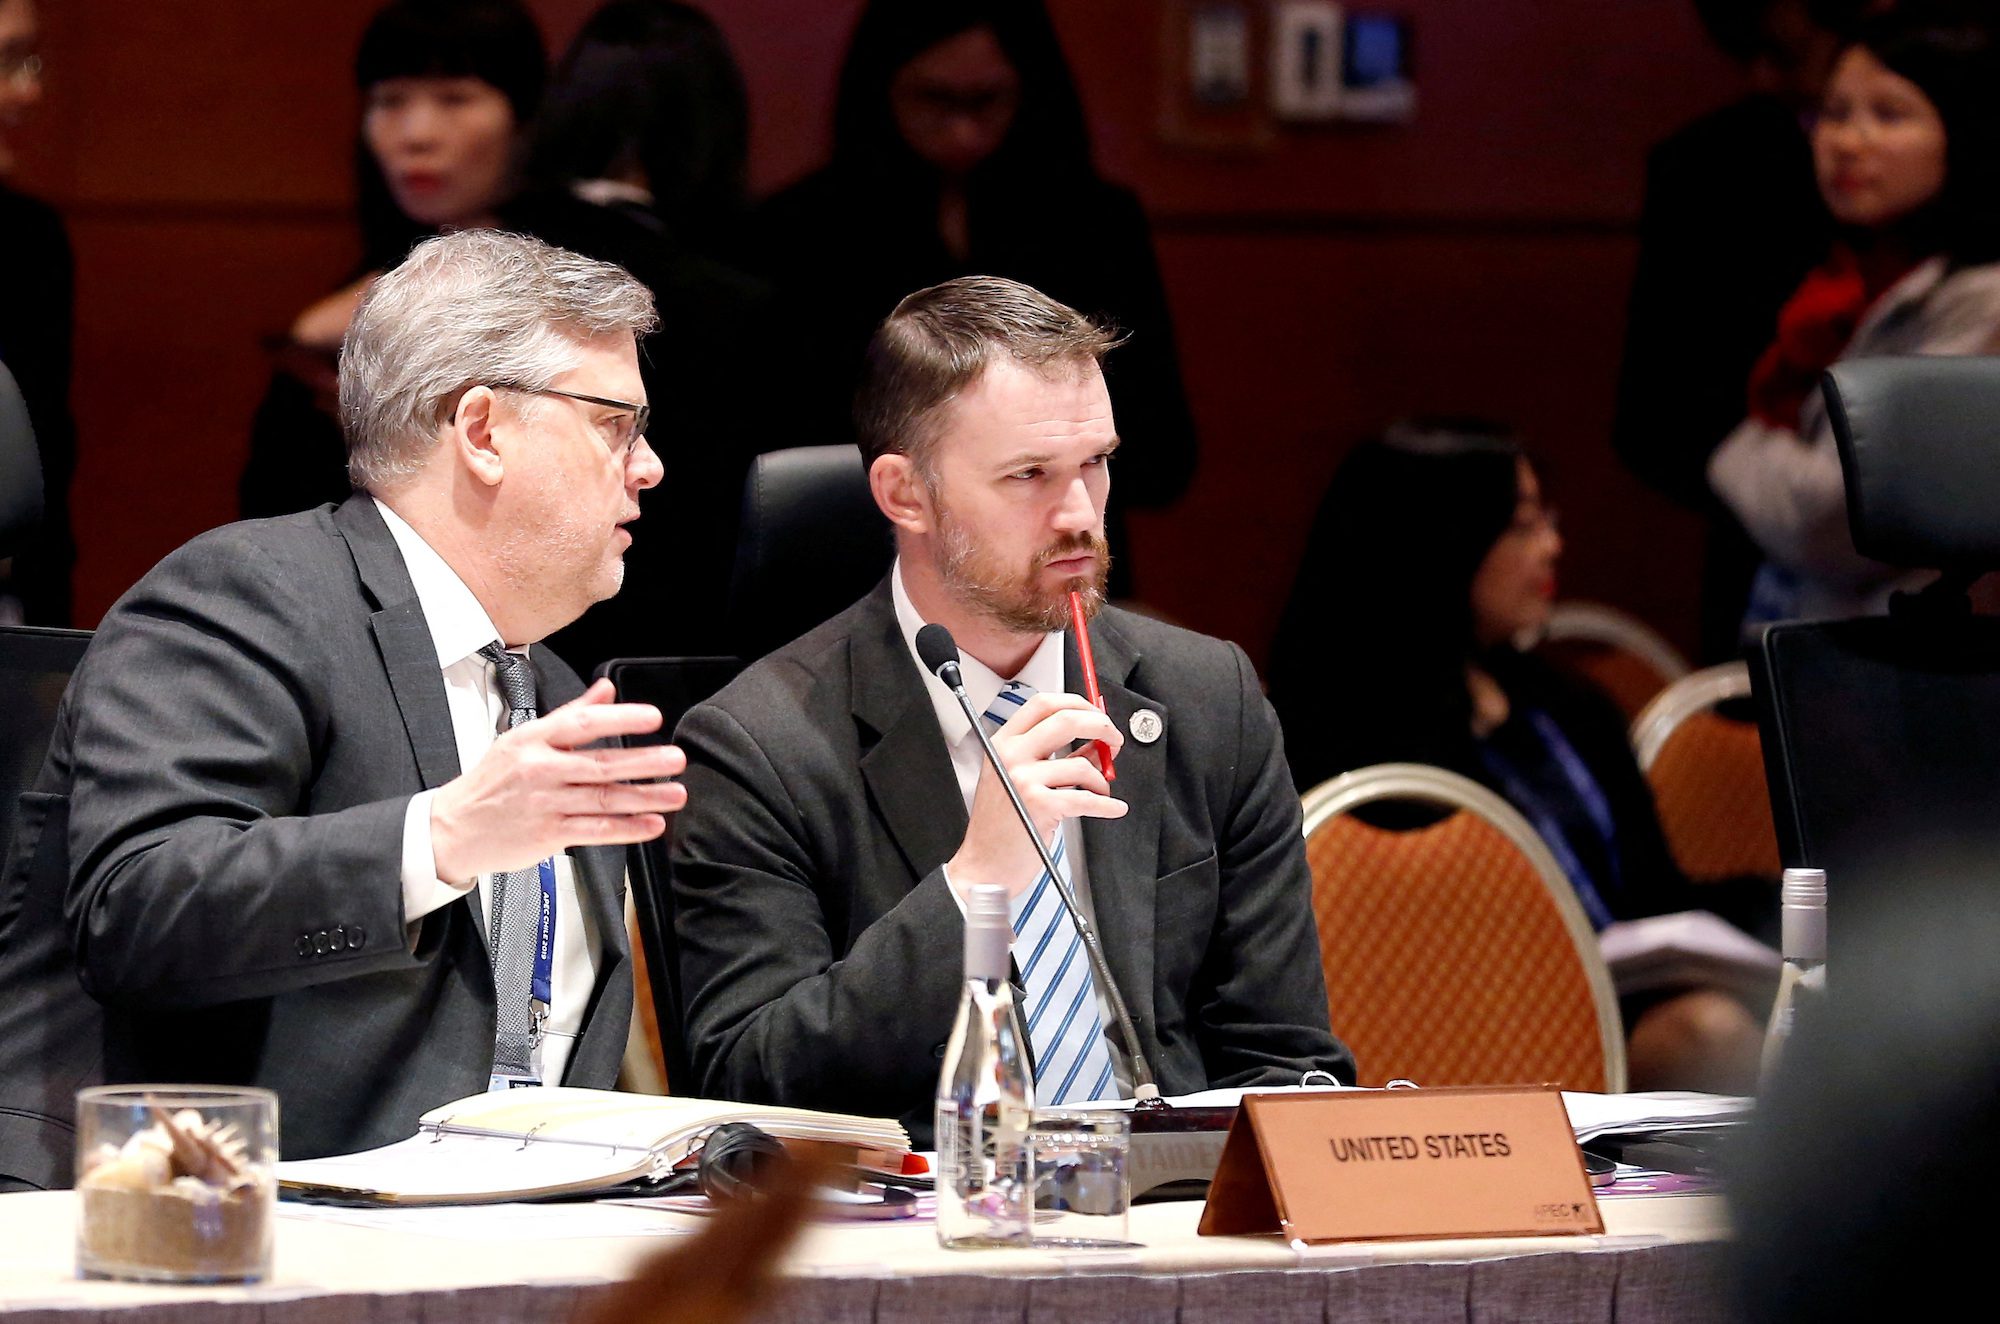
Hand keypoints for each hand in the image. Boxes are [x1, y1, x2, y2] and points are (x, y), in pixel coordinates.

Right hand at [430, 679, 686, 879]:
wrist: (453, 829)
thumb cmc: (491, 782)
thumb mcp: (522, 738)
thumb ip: (570, 715)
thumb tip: (606, 690)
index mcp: (534, 740)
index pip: (581, 724)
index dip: (619, 719)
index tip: (651, 717)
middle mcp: (541, 770)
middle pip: (599, 764)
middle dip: (643, 762)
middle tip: (675, 758)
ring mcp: (545, 804)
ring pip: (603, 799)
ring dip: (645, 797)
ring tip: (675, 793)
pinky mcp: (549, 834)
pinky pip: (596, 831)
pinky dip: (627, 829)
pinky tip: (651, 825)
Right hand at [948, 691, 1125, 897]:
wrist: (985, 865)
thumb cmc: (1003, 824)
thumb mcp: (1019, 780)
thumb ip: (1055, 757)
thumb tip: (1096, 743)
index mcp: (1003, 743)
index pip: (1043, 703)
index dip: (1077, 703)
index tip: (1096, 714)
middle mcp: (1010, 755)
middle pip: (1066, 719)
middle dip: (1101, 726)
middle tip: (1114, 740)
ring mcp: (1024, 779)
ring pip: (1082, 764)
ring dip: (1102, 780)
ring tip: (1101, 791)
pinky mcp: (1040, 806)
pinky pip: (1087, 798)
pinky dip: (1107, 805)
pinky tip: (1113, 807)